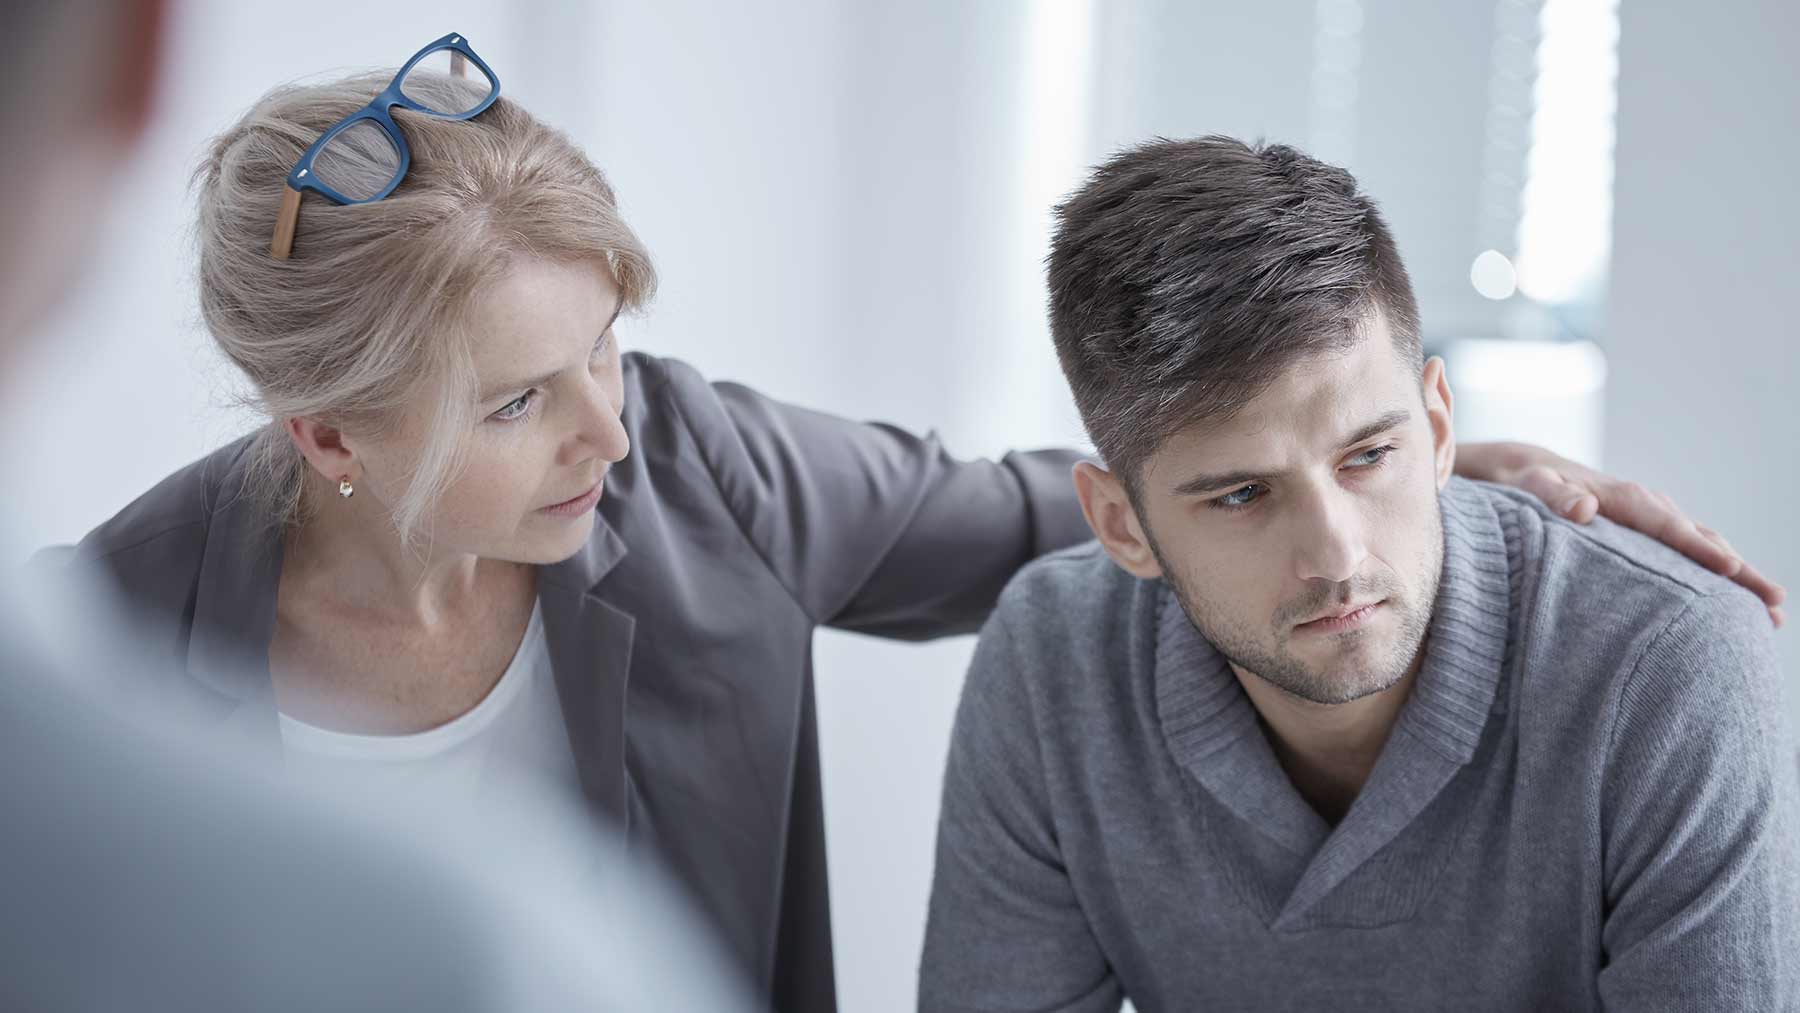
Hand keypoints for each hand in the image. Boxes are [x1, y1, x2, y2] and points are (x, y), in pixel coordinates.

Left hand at [1457, 442, 1785, 627]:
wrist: (1517, 468)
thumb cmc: (1518, 482)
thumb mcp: (1525, 486)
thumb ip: (1550, 494)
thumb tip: (1584, 506)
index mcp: (1620, 497)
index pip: (1666, 526)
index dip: (1698, 549)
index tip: (1731, 570)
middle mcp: (1643, 504)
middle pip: (1700, 538)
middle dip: (1739, 570)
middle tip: (1775, 605)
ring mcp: (1646, 517)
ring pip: (1701, 544)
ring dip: (1736, 574)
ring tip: (1771, 612)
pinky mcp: (1641, 530)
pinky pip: (1685, 550)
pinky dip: (1712, 569)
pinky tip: (1731, 600)